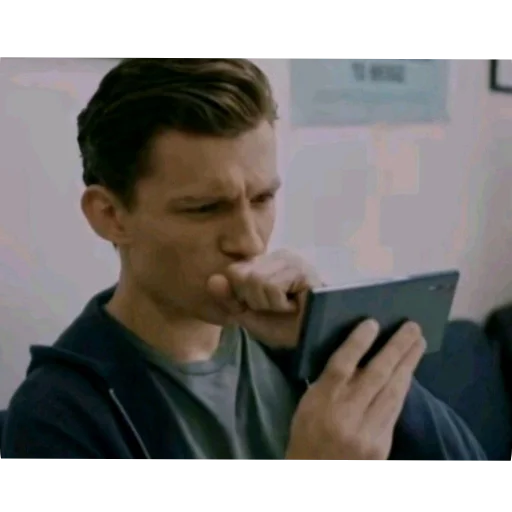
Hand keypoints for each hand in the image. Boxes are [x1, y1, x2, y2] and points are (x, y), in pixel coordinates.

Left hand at [206, 249, 322, 347]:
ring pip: (256, 281)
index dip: (241, 296)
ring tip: (286, 307)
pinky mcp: (303, 271)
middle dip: (254, 300)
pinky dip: (279, 304)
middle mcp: (279, 255)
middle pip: (241, 275)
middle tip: (275, 308)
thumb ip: (228, 298)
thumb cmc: (282, 326)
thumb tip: (211, 280)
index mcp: (265, 262)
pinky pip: (272, 287)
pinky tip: (295, 306)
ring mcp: (293, 261)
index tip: (260, 307)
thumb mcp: (247, 314)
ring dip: (268, 304)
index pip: (233, 271)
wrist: (311, 341)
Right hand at [285, 319, 425, 462]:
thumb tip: (356, 353)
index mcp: (320, 402)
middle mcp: (345, 415)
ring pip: (393, 391)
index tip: (372, 323)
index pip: (341, 366)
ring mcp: (366, 432)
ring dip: (408, 364)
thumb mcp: (308, 404)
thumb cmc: (307, 434)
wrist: (316, 475)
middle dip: (396, 348)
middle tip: (412, 327)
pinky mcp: (381, 444)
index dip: (357, 343)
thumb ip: (329, 381)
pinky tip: (409, 372)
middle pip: (376, 375)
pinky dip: (403, 387)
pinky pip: (395, 409)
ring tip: (418, 343)